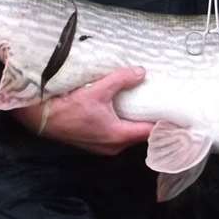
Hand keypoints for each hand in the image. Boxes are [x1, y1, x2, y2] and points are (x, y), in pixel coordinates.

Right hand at [10, 66, 154, 155]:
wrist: (41, 119)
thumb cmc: (68, 108)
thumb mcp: (98, 90)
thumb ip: (121, 80)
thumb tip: (141, 72)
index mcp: (118, 136)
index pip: (150, 133)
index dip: (164, 124)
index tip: (176, 114)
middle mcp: (113, 146)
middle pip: (139, 134)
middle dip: (150, 121)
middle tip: (162, 104)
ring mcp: (102, 146)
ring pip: (126, 135)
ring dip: (134, 122)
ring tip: (144, 104)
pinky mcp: (93, 142)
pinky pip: (115, 134)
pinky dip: (122, 123)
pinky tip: (122, 109)